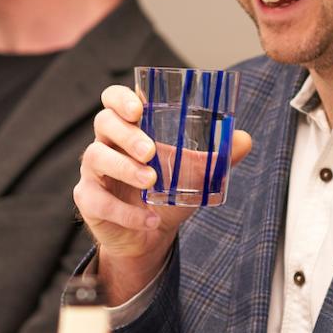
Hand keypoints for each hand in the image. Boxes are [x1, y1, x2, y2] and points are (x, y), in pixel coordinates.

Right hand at [73, 84, 251, 302]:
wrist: (150, 235)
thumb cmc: (167, 192)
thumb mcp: (195, 174)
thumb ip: (218, 157)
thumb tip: (244, 139)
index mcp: (129, 128)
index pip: (114, 100)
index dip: (121, 98)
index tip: (139, 108)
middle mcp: (106, 144)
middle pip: (104, 123)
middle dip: (127, 134)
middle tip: (150, 150)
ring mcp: (93, 172)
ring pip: (96, 158)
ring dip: (125, 168)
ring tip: (151, 180)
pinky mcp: (88, 200)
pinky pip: (99, 201)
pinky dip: (126, 212)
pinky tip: (150, 219)